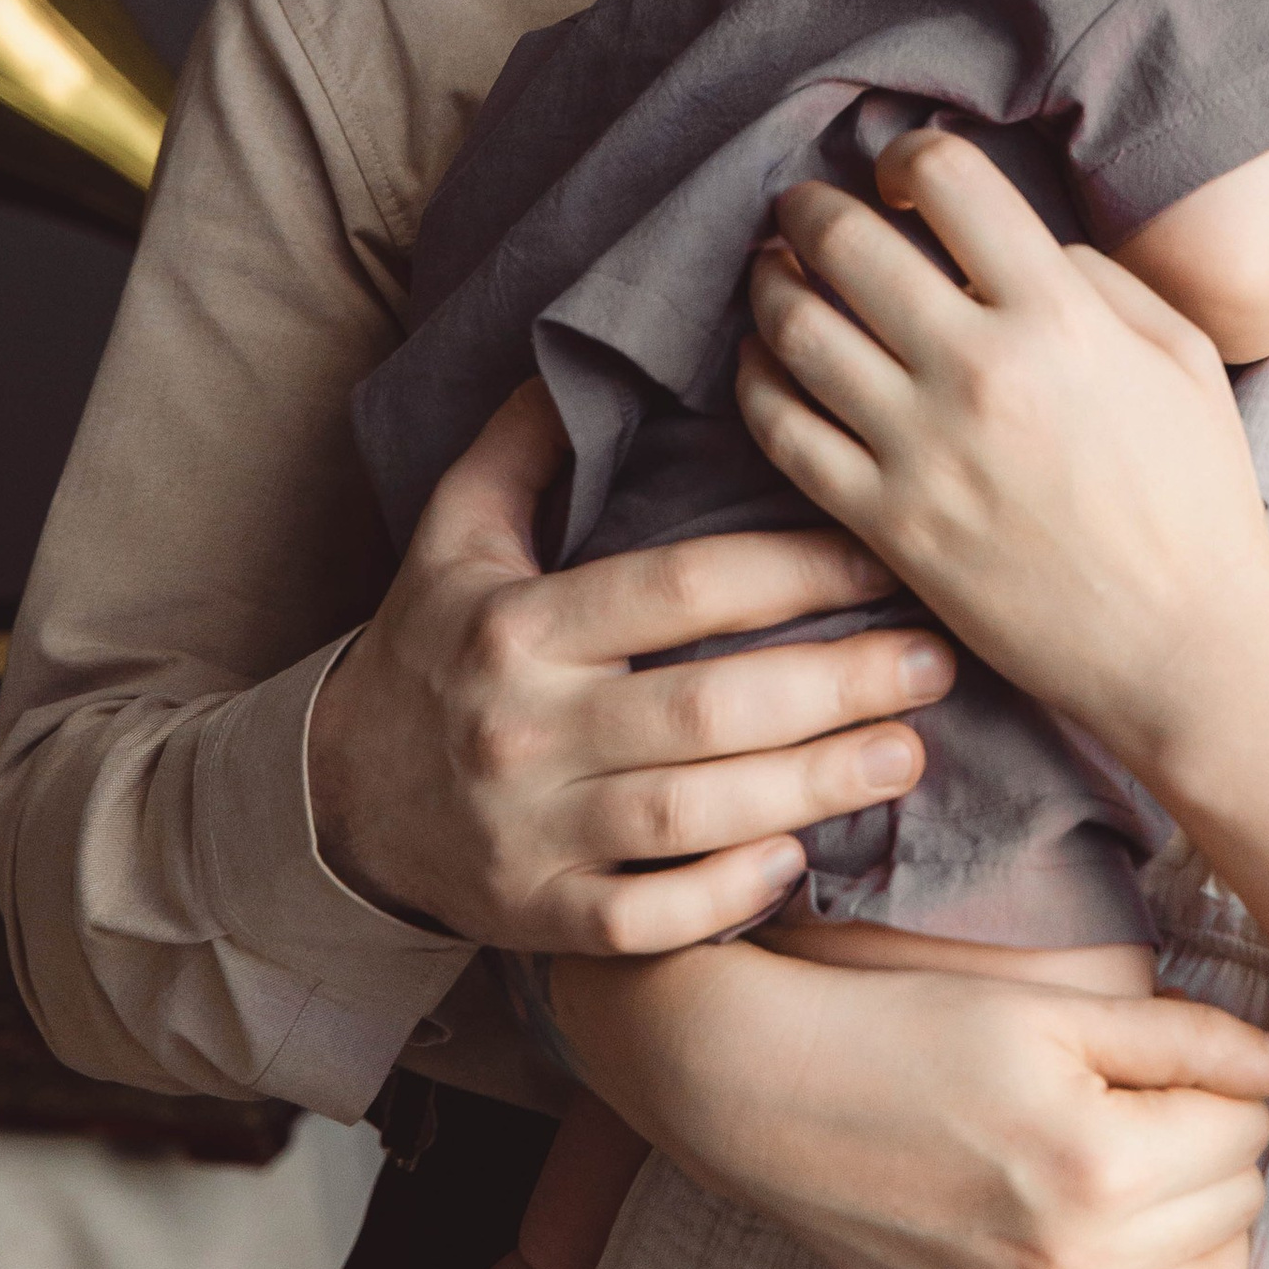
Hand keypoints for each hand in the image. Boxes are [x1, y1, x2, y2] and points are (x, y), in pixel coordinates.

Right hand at [306, 379, 954, 950]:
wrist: (332, 801)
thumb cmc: (428, 647)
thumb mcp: (453, 531)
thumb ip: (526, 444)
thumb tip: (595, 347)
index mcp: (518, 624)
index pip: (678, 585)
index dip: (793, 568)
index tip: (882, 553)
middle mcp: (525, 729)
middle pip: (707, 709)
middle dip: (837, 686)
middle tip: (937, 661)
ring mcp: (531, 833)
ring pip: (694, 818)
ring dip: (814, 788)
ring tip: (909, 753)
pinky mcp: (537, 920)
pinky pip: (645, 921)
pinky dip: (726, 896)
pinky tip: (801, 858)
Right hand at [555, 939, 1268, 1268]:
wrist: (776, 1090)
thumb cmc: (913, 1027)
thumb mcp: (1058, 1011)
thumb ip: (1196, 1041)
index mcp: (1101, 1158)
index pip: (1248, 1133)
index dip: (1227, 1088)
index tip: (1176, 1065)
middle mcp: (1075, 1260)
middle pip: (1236, 1215)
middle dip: (1220, 1155)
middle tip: (1162, 1111)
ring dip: (1205, 1246)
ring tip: (1161, 1188)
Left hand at [740, 131, 1268, 781]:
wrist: (1185, 647)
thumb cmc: (1198, 498)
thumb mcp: (1181, 355)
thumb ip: (1098, 279)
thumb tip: (1023, 245)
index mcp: (1057, 316)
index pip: (949, 178)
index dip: (910, 156)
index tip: (904, 177)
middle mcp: (978, 371)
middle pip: (847, 243)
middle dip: (810, 208)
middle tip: (802, 208)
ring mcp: (922, 450)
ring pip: (796, 331)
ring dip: (770, 284)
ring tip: (772, 273)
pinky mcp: (886, 525)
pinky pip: (783, 433)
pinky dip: (755, 381)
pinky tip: (760, 363)